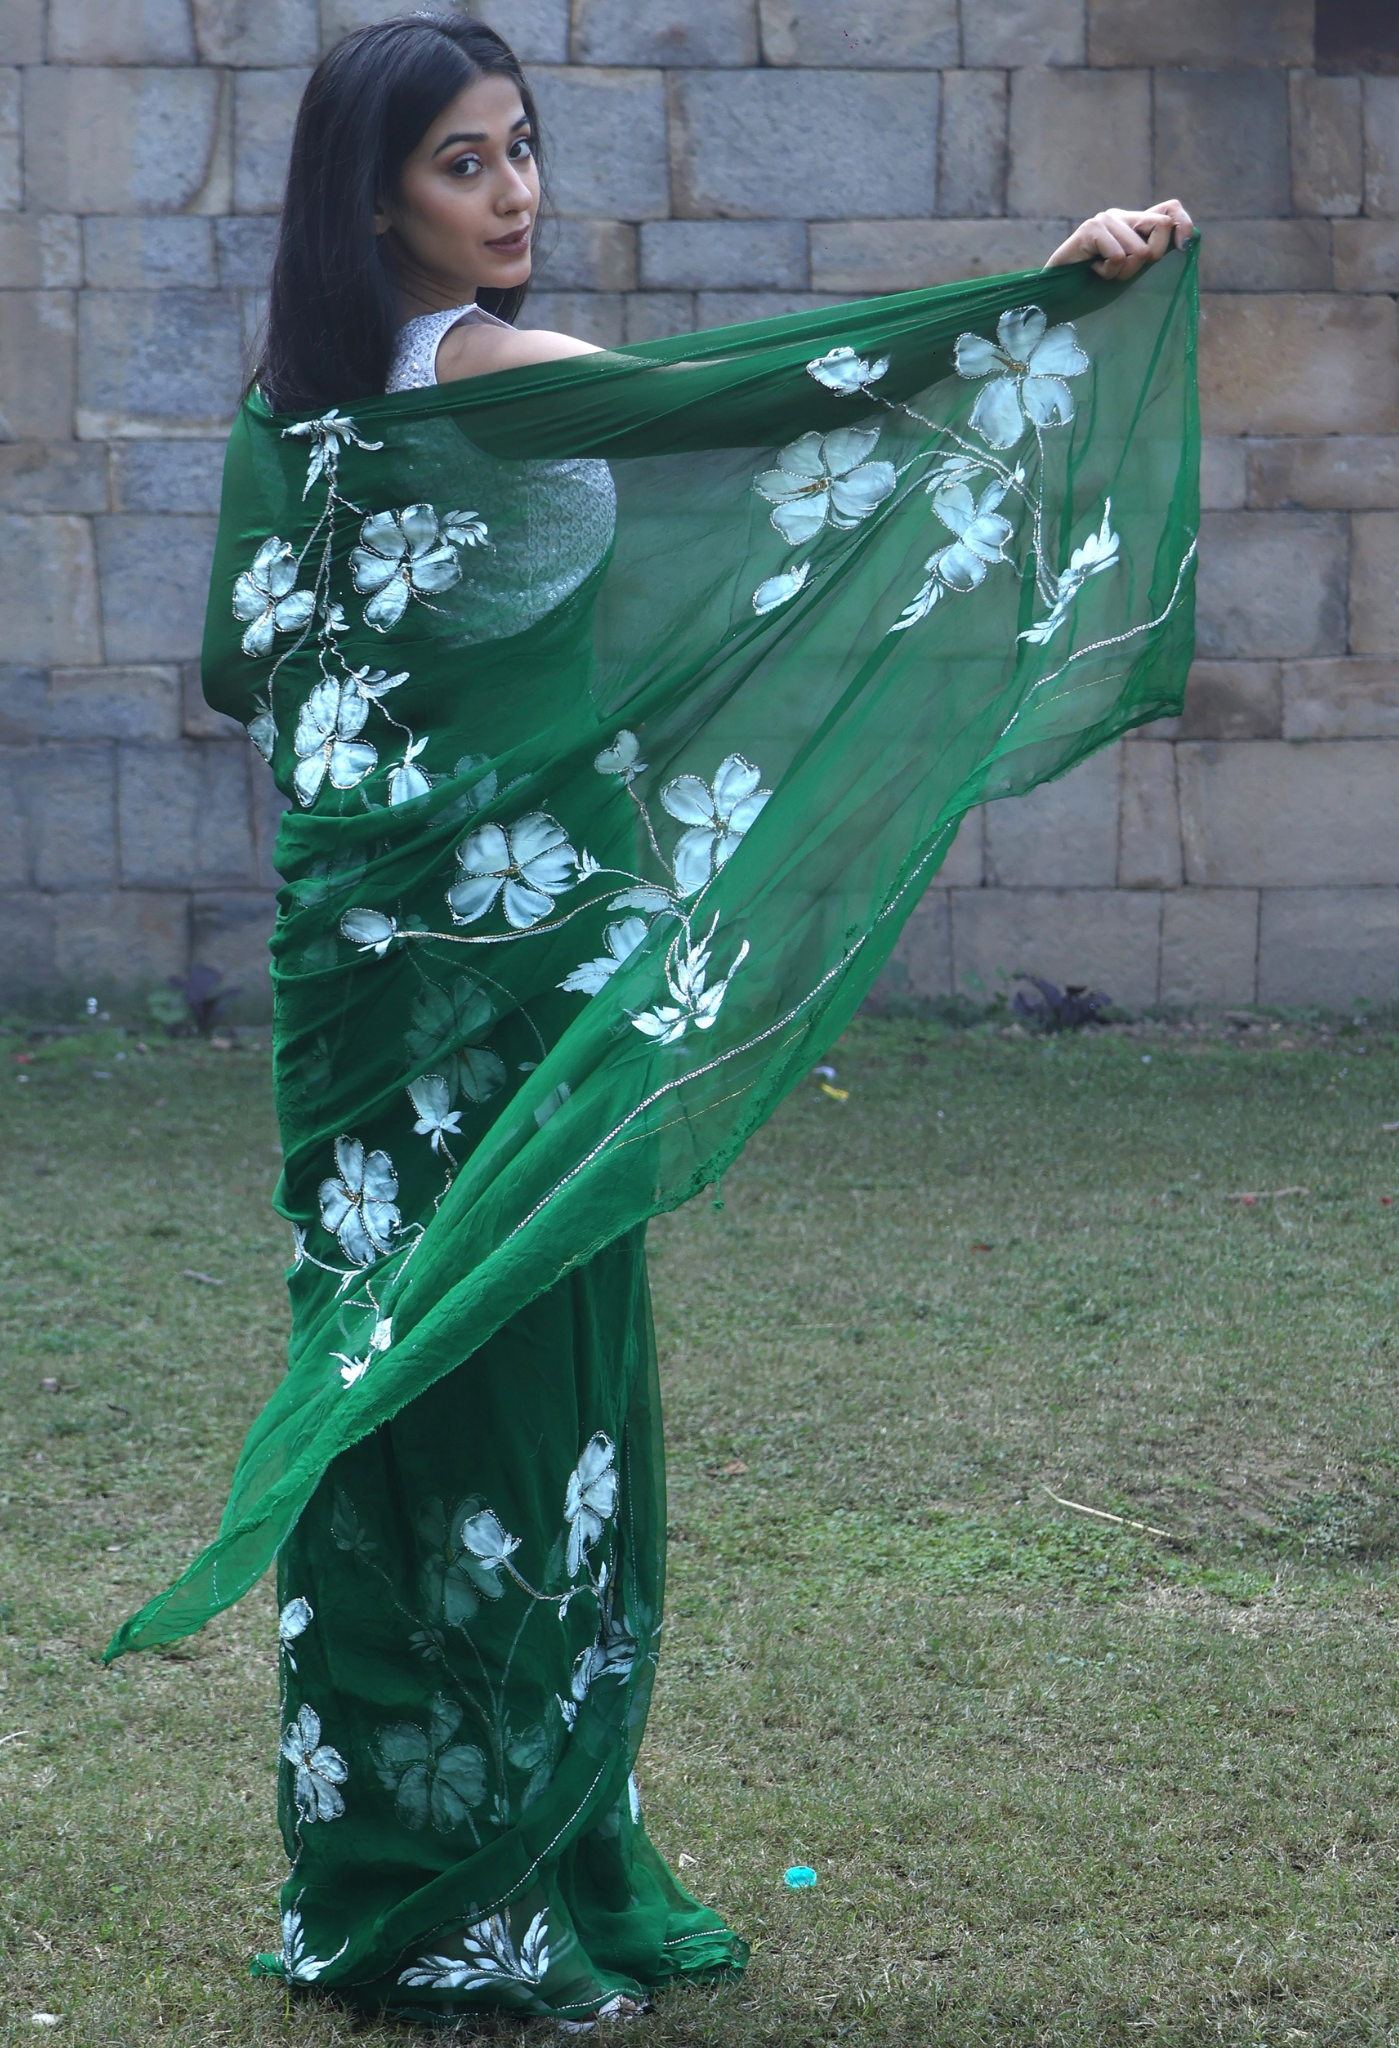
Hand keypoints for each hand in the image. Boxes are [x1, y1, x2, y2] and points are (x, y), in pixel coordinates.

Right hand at [1043, 199, 1192, 279]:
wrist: (1058, 294)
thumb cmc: (1093, 285)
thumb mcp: (1129, 269)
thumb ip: (1150, 253)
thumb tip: (1183, 243)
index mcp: (1132, 222)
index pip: (1170, 209)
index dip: (1183, 224)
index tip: (1182, 247)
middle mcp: (1121, 215)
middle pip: (1161, 227)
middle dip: (1150, 258)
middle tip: (1125, 271)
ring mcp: (1105, 220)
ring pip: (1139, 250)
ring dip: (1123, 273)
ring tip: (1104, 273)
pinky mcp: (1090, 229)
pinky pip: (1118, 256)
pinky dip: (1108, 273)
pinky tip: (1093, 271)